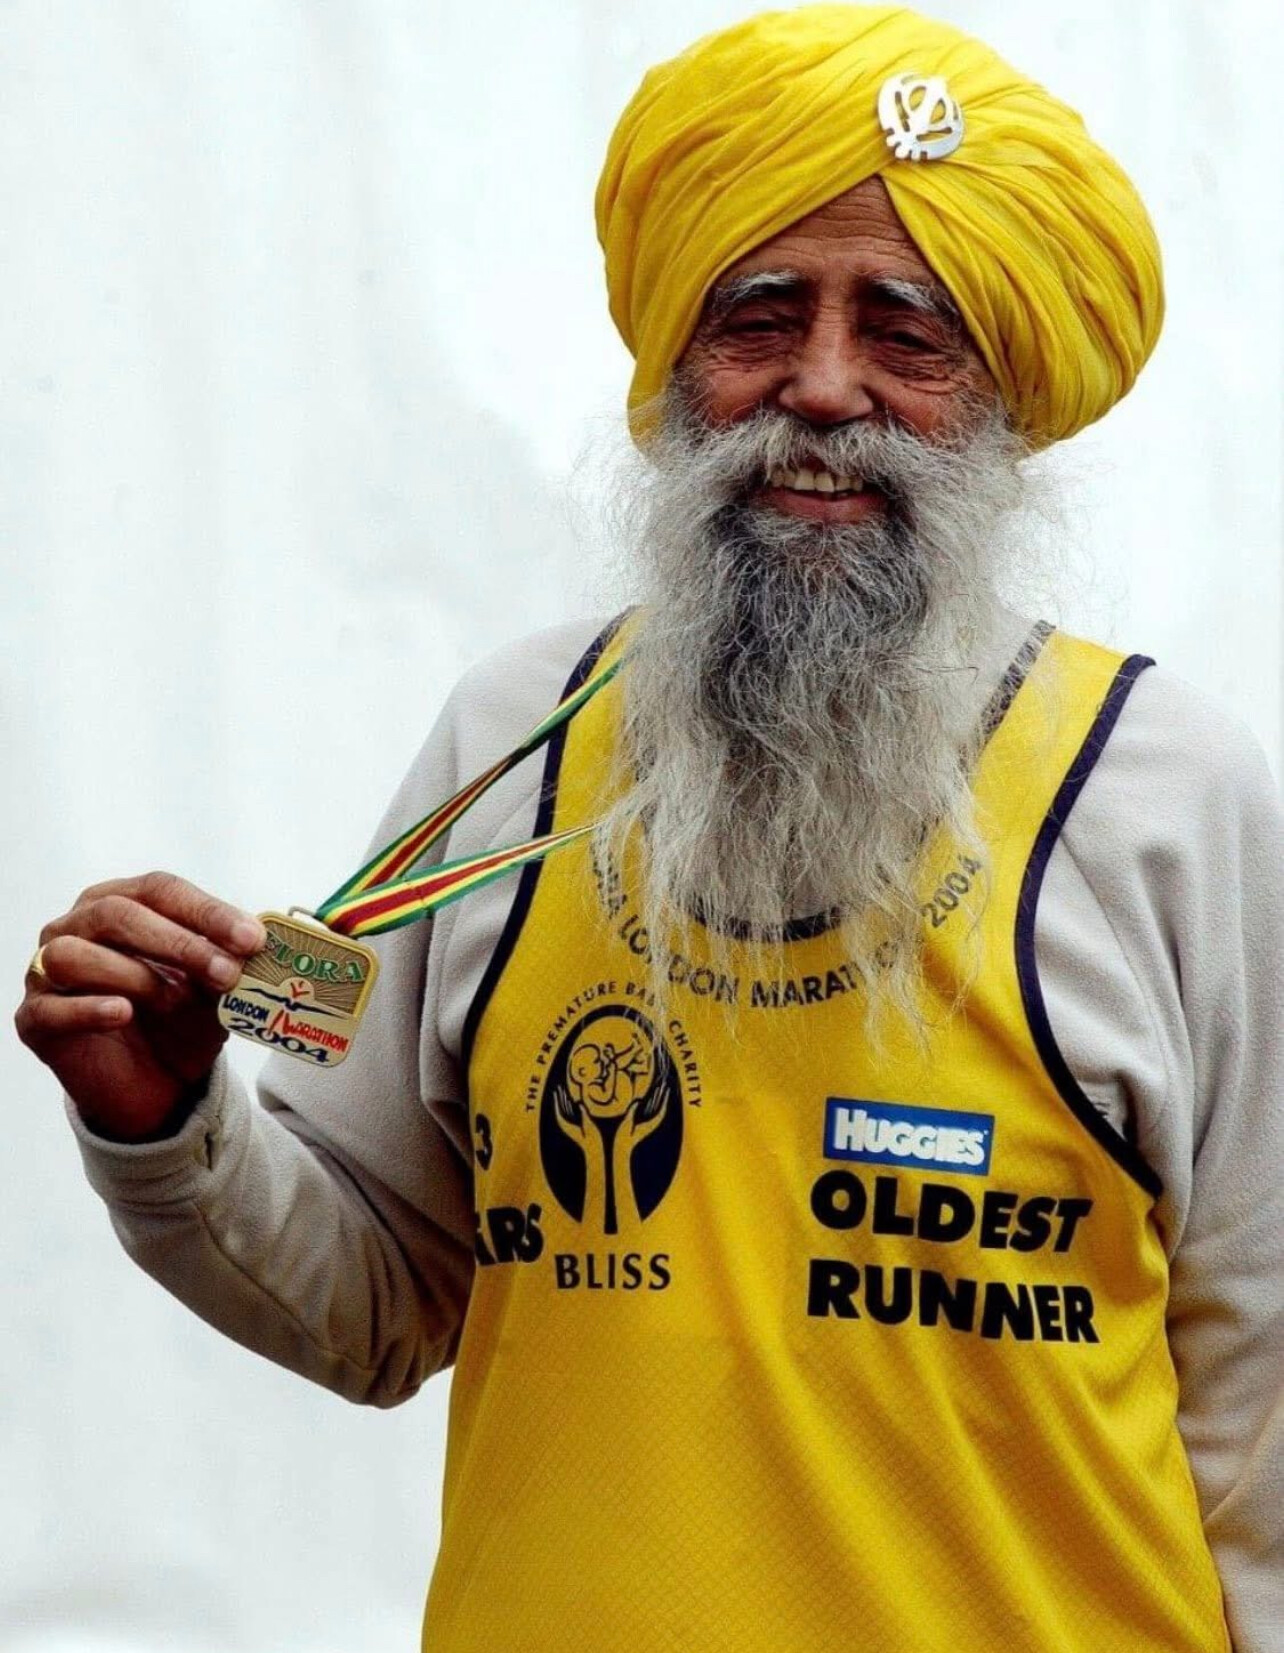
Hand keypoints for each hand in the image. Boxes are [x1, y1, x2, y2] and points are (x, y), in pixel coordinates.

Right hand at [14, 872, 265, 1141]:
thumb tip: (253, 943)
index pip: (160, 889)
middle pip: (117, 913)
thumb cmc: (180, 1021)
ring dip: (135, 974)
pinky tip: (123, 1013)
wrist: (155, 1085)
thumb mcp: (212, 991)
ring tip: (175, 1001)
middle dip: (180, 942)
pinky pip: (51, 1008)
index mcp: (120, 903)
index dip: (206, 911)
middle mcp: (76, 927)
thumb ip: (224, 962)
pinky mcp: (35, 1019)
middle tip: (227, 972)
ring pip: (74, 953)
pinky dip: (90, 1008)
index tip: (252, 938)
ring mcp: (47, 972)